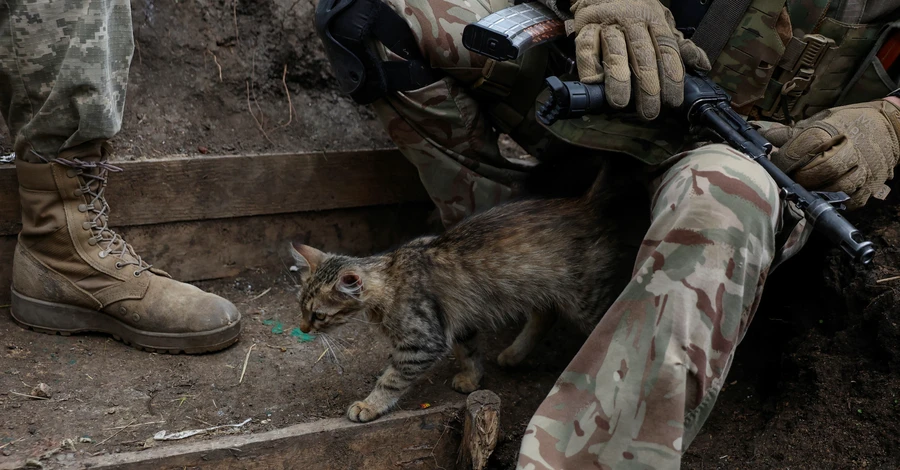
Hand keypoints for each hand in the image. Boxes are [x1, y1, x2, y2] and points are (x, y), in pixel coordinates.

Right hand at [570, 0, 709, 119]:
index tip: (672, 100)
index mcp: (655, 20)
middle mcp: (632, 20)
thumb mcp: (661, 24)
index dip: (671, 76)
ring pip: (615, 51)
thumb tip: (703, 65)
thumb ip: (679, 46)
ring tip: (620, 102)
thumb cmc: (635, 14)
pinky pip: (586, 47)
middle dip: (647, 85)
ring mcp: (608, 23)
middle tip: (649, 111)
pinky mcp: (585, 27)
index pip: (667, 49)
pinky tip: (594, 83)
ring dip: (618, 78)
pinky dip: (589, 66)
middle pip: (643, 54)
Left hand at [759, 99, 899, 209]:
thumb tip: (766, 137)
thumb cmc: (848, 122)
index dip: (783, 160)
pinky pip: (849, 202)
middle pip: (815, 172)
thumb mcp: (820, 120)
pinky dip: (834, 200)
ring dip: (814, 191)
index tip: (775, 163)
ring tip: (806, 186)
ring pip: (832, 190)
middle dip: (797, 177)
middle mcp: (849, 151)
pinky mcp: (870, 186)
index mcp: (831, 132)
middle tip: (789, 178)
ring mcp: (862, 171)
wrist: (890, 126)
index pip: (800, 151)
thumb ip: (792, 132)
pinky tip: (825, 192)